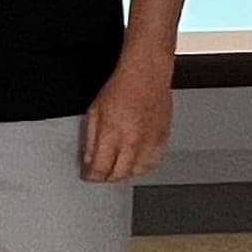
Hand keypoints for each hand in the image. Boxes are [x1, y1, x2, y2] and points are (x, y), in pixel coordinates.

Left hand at [82, 58, 175, 182]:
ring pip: (138, 171)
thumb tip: (88, 160)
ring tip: (116, 168)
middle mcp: (134, 139)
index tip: (88, 175)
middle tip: (100, 174)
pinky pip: (154, 162)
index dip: (92, 176)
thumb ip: (91, 139)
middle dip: (107, 177)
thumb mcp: (94, 112)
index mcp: (113, 132)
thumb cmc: (121, 87)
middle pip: (120, 173)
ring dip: (125, 173)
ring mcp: (151, 140)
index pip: (101, 167)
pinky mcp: (164, 138)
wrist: (146, 74)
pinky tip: (135, 162)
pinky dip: (143, 166)